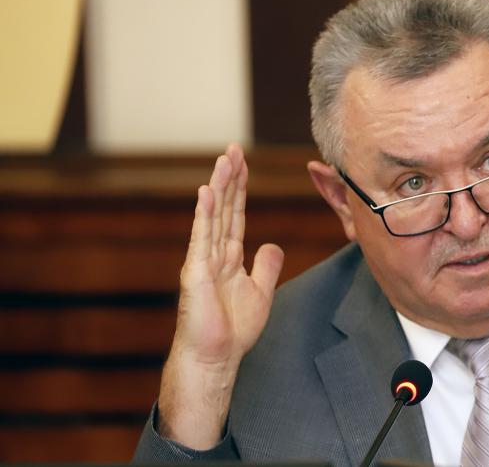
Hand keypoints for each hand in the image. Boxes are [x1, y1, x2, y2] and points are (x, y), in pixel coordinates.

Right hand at [157, 143, 283, 448]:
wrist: (215, 358)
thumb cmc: (234, 330)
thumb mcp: (261, 292)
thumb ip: (266, 266)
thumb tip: (272, 245)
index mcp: (229, 256)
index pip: (236, 214)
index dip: (241, 188)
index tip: (243, 162)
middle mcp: (214, 253)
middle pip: (224, 208)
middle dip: (230, 178)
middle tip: (233, 148)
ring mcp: (203, 260)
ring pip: (213, 216)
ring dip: (219, 187)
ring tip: (224, 159)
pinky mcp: (197, 272)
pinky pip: (202, 237)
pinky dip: (205, 213)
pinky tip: (208, 191)